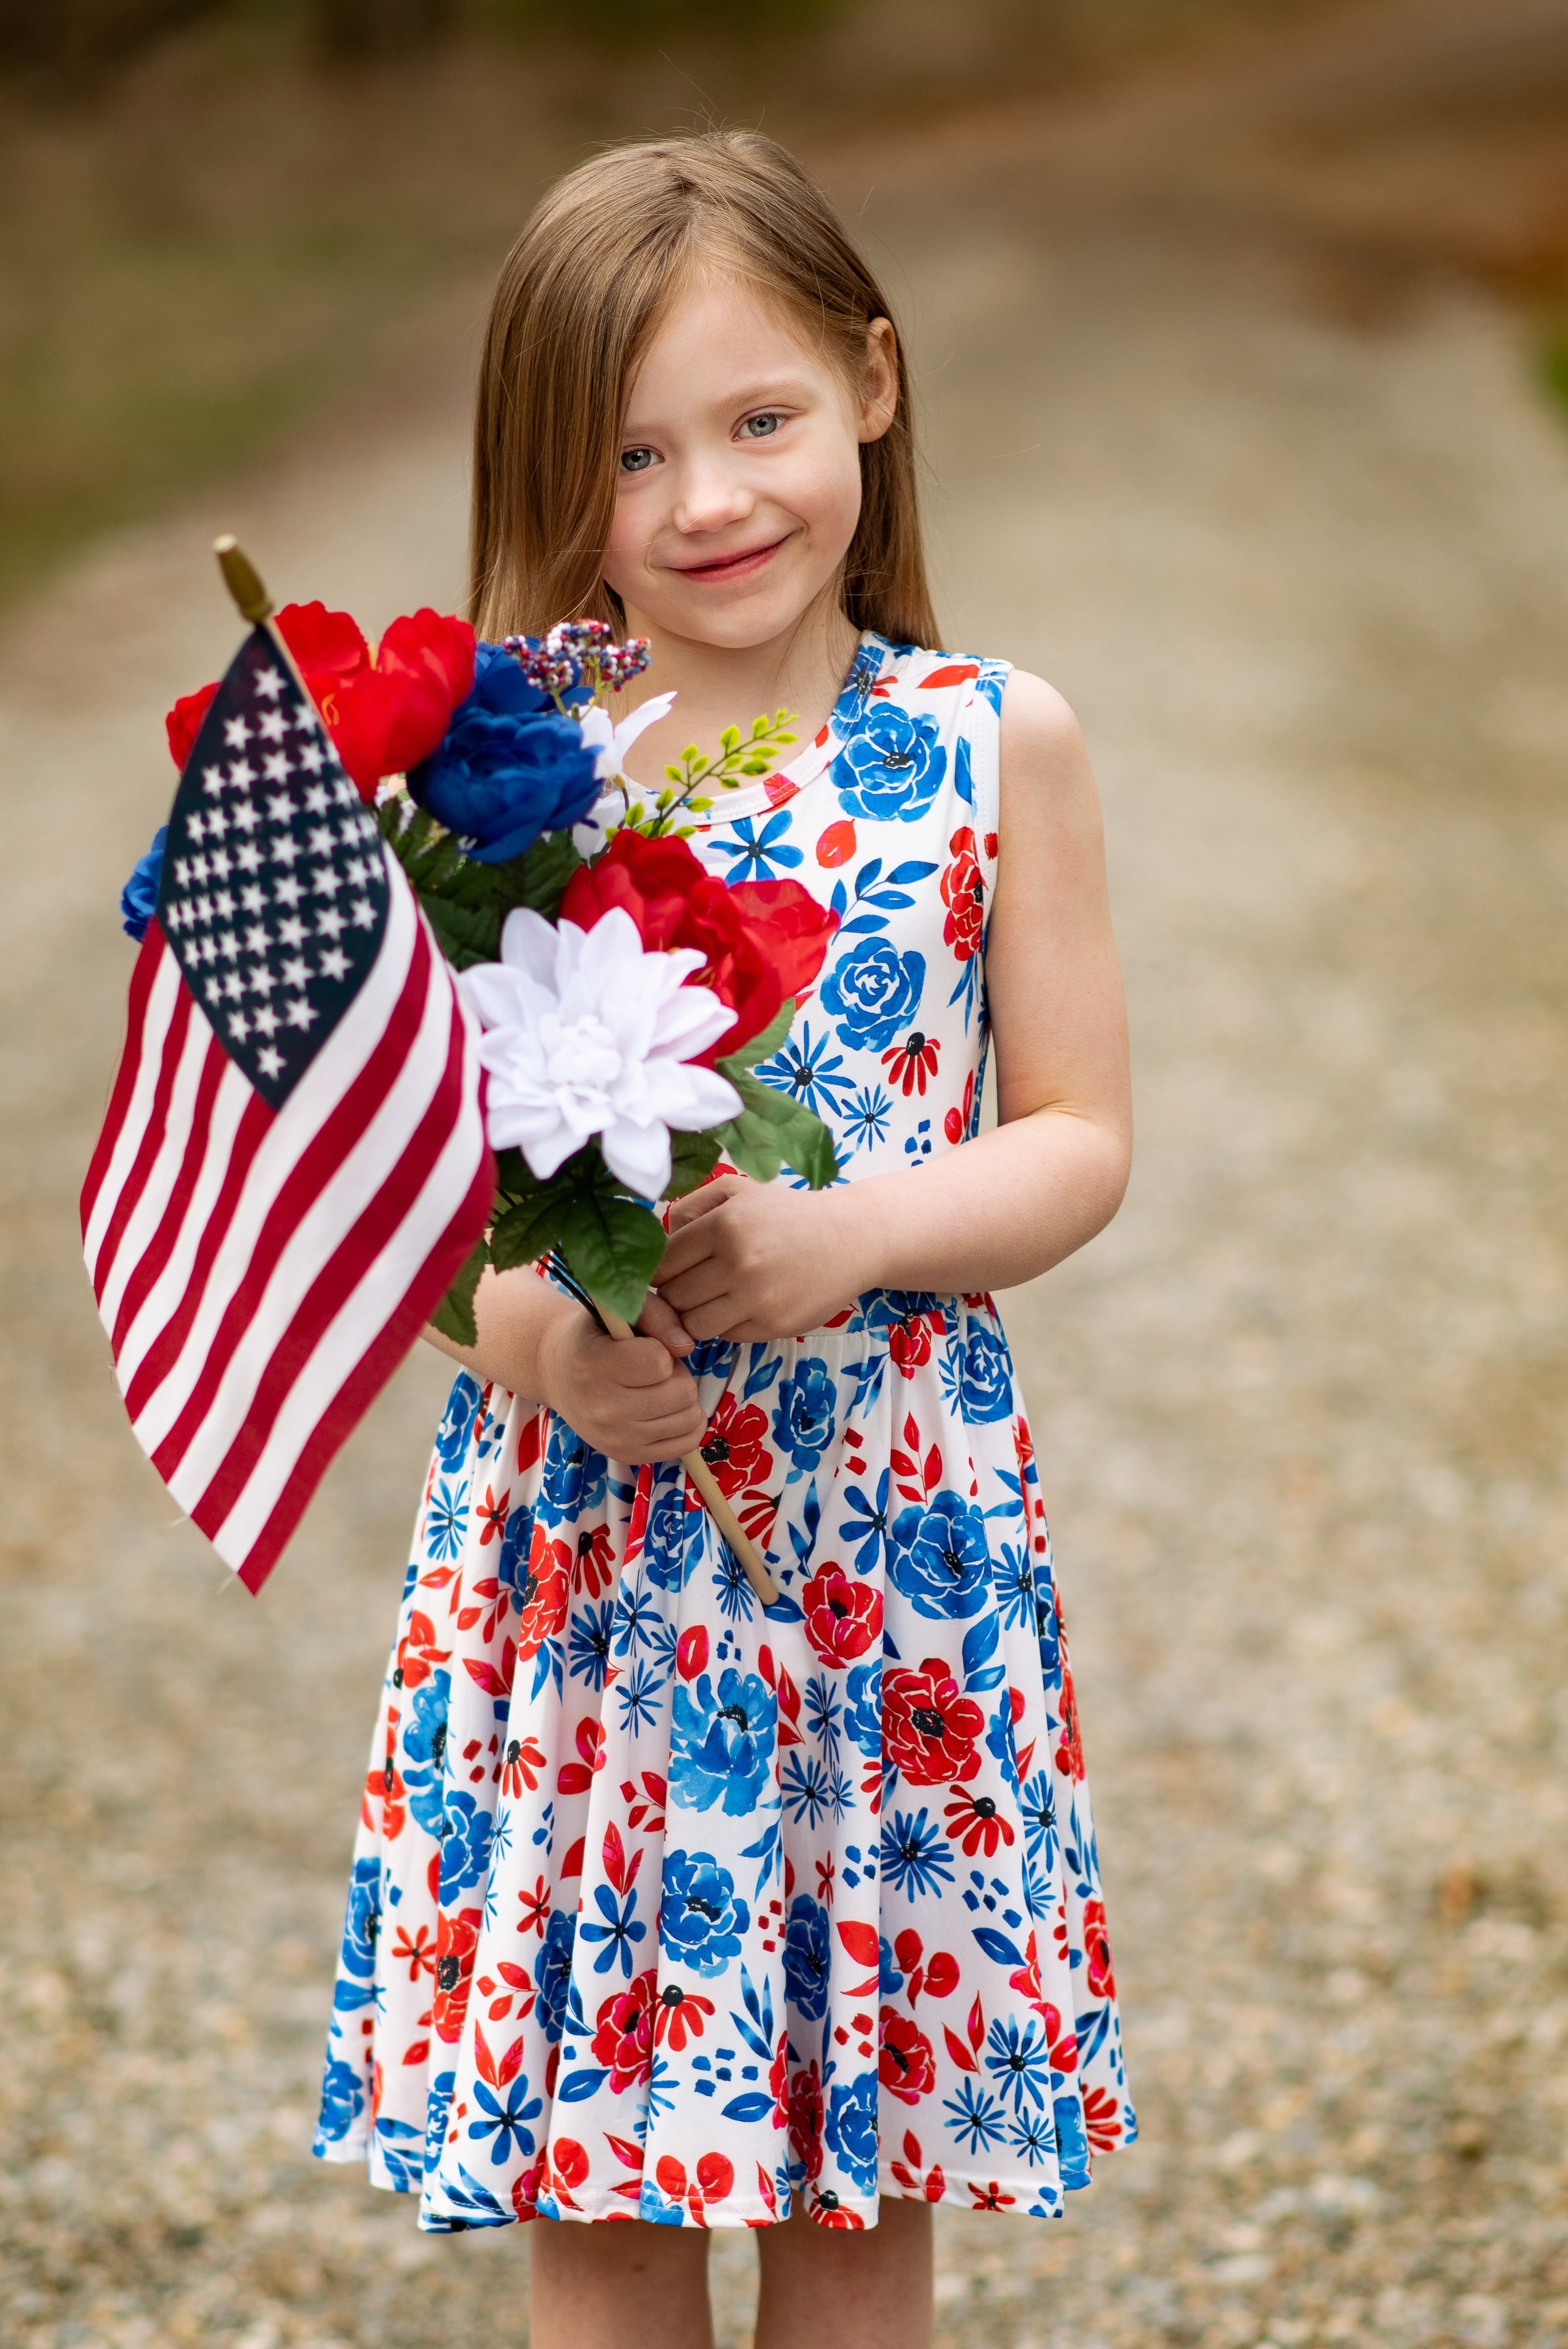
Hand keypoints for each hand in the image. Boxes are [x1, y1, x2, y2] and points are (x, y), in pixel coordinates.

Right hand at [537, 1303, 705, 1463]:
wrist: (558, 1373)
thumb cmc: (596, 1337)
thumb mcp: (618, 1311)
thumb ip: (655, 1315)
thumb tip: (685, 1347)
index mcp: (594, 1365)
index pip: (658, 1362)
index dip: (660, 1350)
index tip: (642, 1348)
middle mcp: (601, 1409)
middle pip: (681, 1392)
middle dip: (675, 1374)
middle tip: (652, 1369)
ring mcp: (615, 1439)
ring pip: (689, 1417)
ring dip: (681, 1397)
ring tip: (654, 1387)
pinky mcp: (628, 1456)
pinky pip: (686, 1443)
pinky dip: (686, 1423)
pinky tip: (665, 1409)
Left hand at [654, 1174, 871, 1341]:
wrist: (851, 1240)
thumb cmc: (787, 1215)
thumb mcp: (740, 1191)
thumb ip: (692, 1204)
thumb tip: (656, 1235)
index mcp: (724, 1224)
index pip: (662, 1263)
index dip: (658, 1271)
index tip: (668, 1272)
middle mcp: (739, 1261)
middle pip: (673, 1297)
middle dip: (675, 1295)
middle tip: (691, 1286)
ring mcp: (757, 1297)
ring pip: (694, 1324)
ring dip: (697, 1316)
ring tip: (713, 1299)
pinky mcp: (774, 1324)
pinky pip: (727, 1336)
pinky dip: (727, 1326)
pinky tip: (742, 1306)